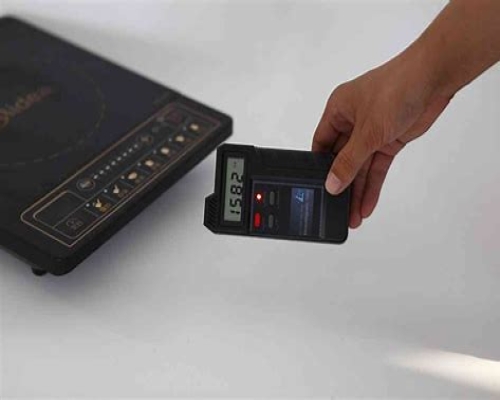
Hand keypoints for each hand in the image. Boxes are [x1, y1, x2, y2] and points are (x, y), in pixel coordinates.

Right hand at [312, 49, 452, 228]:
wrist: (434, 79)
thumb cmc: (396, 88)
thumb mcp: (367, 131)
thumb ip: (348, 162)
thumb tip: (332, 183)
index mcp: (337, 111)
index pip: (321, 145)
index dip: (319, 168)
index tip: (319, 190)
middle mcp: (352, 122)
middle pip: (341, 160)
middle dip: (342, 185)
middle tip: (338, 209)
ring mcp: (371, 132)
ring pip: (360, 167)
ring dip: (358, 190)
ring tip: (353, 215)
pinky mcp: (389, 140)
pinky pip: (377, 167)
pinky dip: (373, 184)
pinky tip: (367, 203)